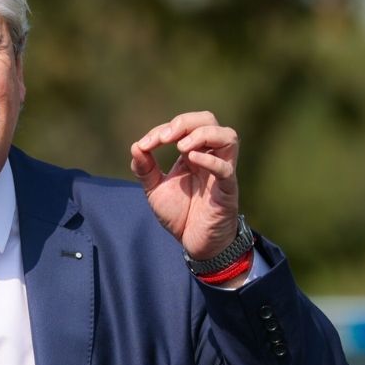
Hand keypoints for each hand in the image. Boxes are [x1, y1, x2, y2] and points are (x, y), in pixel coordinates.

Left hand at [130, 111, 239, 259]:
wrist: (195, 244)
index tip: (144, 145)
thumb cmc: (180, 215)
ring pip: (228, 137)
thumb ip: (145, 169)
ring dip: (203, 134)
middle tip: (165, 137)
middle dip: (185, 122)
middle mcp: (209, 158)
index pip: (183, 127)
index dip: (162, 130)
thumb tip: (136, 146)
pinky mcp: (227, 191)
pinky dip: (211, 160)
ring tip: (181, 146)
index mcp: (192, 154)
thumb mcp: (155, 190)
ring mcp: (221, 172)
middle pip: (209, 120)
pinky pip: (226, 169)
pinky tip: (191, 158)